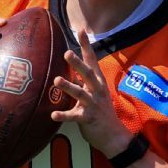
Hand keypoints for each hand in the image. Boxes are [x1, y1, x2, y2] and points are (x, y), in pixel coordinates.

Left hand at [50, 28, 132, 157]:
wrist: (114, 136)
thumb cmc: (101, 112)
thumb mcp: (95, 93)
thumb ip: (84, 82)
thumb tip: (71, 70)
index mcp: (98, 82)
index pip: (92, 60)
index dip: (86, 46)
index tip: (81, 31)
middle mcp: (97, 91)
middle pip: (88, 74)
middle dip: (78, 63)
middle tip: (67, 53)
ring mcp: (93, 105)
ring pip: (80, 94)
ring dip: (69, 86)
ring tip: (57, 80)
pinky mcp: (88, 119)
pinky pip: (74, 117)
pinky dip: (63, 115)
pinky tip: (52, 114)